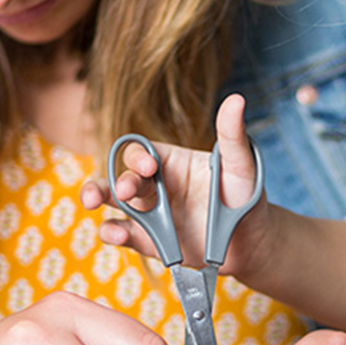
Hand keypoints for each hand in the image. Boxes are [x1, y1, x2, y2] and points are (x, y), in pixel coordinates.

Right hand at [80, 93, 274, 281]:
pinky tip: (115, 234)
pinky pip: (124, 234)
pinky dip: (112, 233)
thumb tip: (236, 99)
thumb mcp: (242, 166)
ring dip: (98, 196)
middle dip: (116, 180)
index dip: (138, 156)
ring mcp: (151, 214)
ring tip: (90, 201)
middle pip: (123, 175)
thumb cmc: (247, 199)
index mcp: (172, 161)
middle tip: (123, 191)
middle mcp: (157, 185)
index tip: (150, 167)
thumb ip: (232, 136)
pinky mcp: (150, 241)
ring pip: (113, 201)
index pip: (143, 151)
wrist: (254, 245)